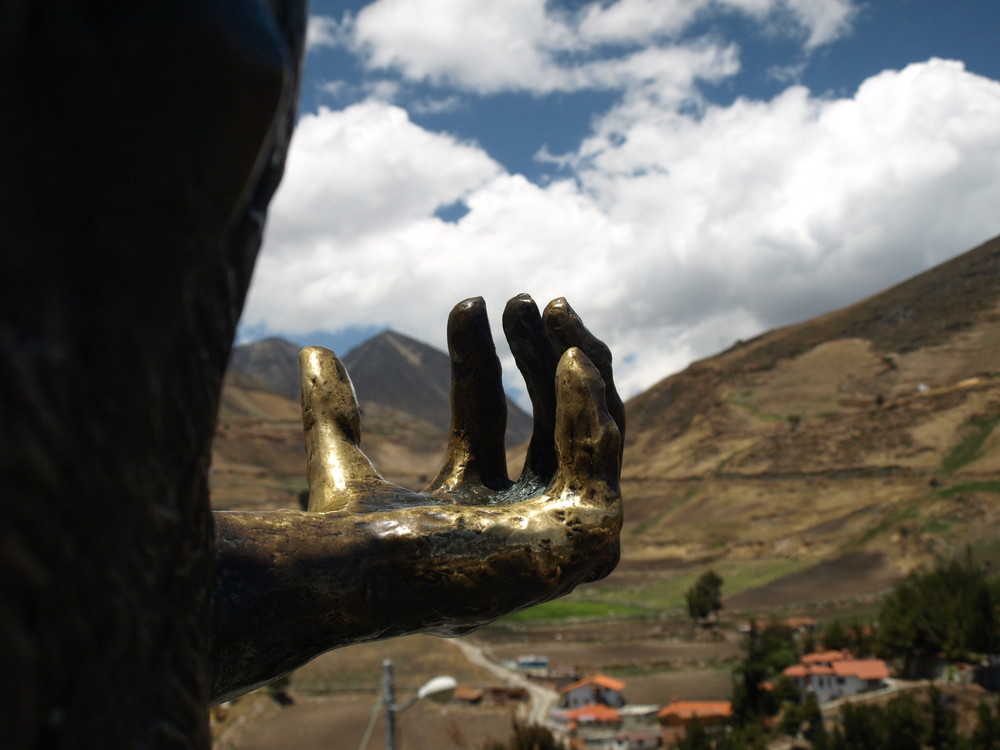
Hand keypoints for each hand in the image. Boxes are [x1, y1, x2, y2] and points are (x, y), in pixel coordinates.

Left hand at [210, 295, 622, 701]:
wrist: (358, 576)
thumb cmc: (345, 546)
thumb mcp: (340, 465)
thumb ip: (331, 415)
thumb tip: (313, 351)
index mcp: (471, 509)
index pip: (488, 419)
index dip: (478, 359)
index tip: (468, 303)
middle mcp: (519, 521)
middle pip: (548, 424)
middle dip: (539, 357)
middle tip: (527, 300)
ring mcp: (555, 534)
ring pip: (585, 435)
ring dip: (574, 368)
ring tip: (551, 308)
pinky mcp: (583, 540)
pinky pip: (599, 460)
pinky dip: (590, 407)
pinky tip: (572, 358)